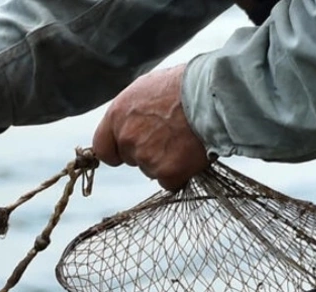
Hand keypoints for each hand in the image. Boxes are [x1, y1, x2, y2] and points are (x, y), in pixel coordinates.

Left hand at [92, 64, 210, 190]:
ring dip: (166, 161)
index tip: (127, 151)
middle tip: (171, 135)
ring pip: (151, 170)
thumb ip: (130, 112)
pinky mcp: (166, 171)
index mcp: (117, 115)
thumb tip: (128, 124)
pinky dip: (181, 174)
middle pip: (131, 159)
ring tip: (185, 138)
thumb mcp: (146, 88)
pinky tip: (192, 154)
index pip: (102, 148)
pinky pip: (170, 183)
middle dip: (147, 152)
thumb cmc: (184, 85)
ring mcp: (146, 157)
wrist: (212, 94)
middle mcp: (127, 138)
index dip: (116, 151)